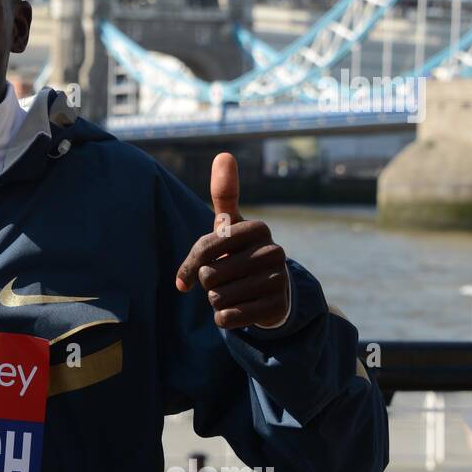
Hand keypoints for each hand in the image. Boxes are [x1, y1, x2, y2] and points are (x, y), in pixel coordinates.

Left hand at [174, 152, 288, 329]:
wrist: (271, 293)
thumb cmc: (240, 254)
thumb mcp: (230, 226)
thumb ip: (224, 194)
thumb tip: (224, 154)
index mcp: (258, 227)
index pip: (205, 248)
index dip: (192, 264)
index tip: (197, 269)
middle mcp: (273, 250)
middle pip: (210, 275)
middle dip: (208, 283)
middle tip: (226, 279)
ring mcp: (279, 279)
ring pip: (217, 297)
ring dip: (216, 300)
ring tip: (234, 292)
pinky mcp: (277, 307)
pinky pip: (228, 317)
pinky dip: (224, 318)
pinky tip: (238, 310)